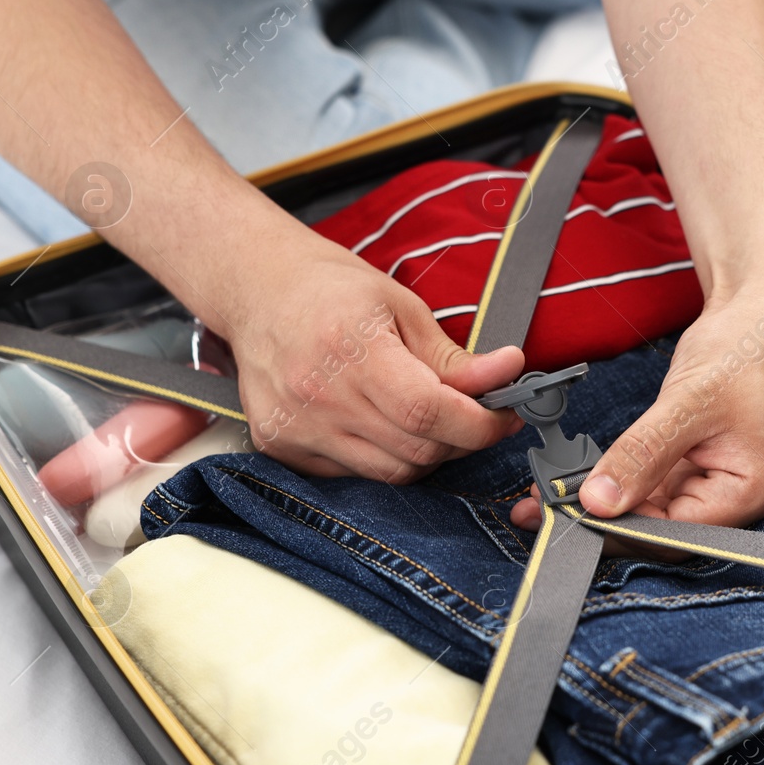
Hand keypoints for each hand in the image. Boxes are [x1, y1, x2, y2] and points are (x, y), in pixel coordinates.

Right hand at [224, 230, 524, 481]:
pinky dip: (384, 457)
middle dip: (461, 439)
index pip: (428, 412)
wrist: (257, 292)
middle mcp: (317, 395)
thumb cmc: (329, 289)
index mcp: (350, 349)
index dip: (478, 424)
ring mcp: (295, 427)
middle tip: (475, 414)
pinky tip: (383, 423)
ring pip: (391, 472)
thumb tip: (505, 374)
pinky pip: (355, 475)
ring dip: (426, 454)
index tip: (504, 416)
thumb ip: (451, 356)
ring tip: (429, 417)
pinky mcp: (281, 447)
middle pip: (416, 450)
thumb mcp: (401, 307)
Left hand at [510, 284, 763, 534]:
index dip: (621, 531)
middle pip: (664, 528)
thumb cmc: (749, 348)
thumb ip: (642, 455)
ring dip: (608, 500)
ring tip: (555, 489)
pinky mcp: (700, 461)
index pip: (677, 534)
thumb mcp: (687, 402)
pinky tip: (586, 472)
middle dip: (608, 518)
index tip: (569, 519)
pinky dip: (622, 477)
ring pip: (654, 507)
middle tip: (547, 506)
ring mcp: (720, 479)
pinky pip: (656, 482)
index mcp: (752, 491)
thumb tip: (598, 502)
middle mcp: (739, 496)